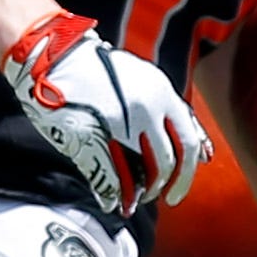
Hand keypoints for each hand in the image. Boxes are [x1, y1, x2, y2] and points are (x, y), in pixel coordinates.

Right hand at [1, 11, 209, 215]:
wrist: (55, 55)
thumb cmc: (96, 69)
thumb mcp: (142, 80)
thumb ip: (168, 111)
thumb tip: (201, 151)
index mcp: (161, 92)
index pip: (189, 139)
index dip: (188, 170)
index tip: (179, 186)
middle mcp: (146, 106)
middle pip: (170, 160)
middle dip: (170, 186)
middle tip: (164, 199)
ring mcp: (119, 121)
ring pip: (144, 171)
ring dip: (142, 192)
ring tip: (133, 199)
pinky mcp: (90, 134)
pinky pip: (109, 175)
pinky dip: (113, 194)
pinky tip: (111, 201)